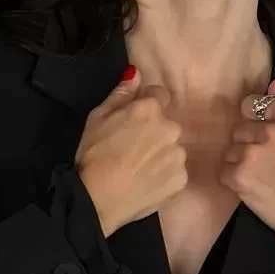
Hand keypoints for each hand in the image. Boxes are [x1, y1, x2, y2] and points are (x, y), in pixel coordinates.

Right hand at [76, 66, 187, 237]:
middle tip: (132, 150)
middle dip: (154, 132)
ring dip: (161, 154)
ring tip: (138, 169)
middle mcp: (171, 129)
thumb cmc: (93, 156)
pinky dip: (164, 176)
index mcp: (150, 109)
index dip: (146, 106)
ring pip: (173, 149)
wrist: (98, 200)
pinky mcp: (181, 180)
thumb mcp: (97, 118)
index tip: (133, 121)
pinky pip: (175, 172)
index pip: (160, 95)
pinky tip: (146, 183)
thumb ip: (121, 94)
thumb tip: (135, 72)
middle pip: (167, 124)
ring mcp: (178, 156)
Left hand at [219, 76, 274, 273]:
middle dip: (246, 145)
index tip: (257, 133)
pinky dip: (233, 182)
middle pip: (238, 129)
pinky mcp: (239, 176)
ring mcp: (252, 154)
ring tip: (259, 178)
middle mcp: (270, 131)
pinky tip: (252, 189)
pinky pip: (223, 172)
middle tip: (263, 164)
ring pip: (230, 151)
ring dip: (238, 164)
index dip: (252, 119)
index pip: (253, 103)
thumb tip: (273, 83)